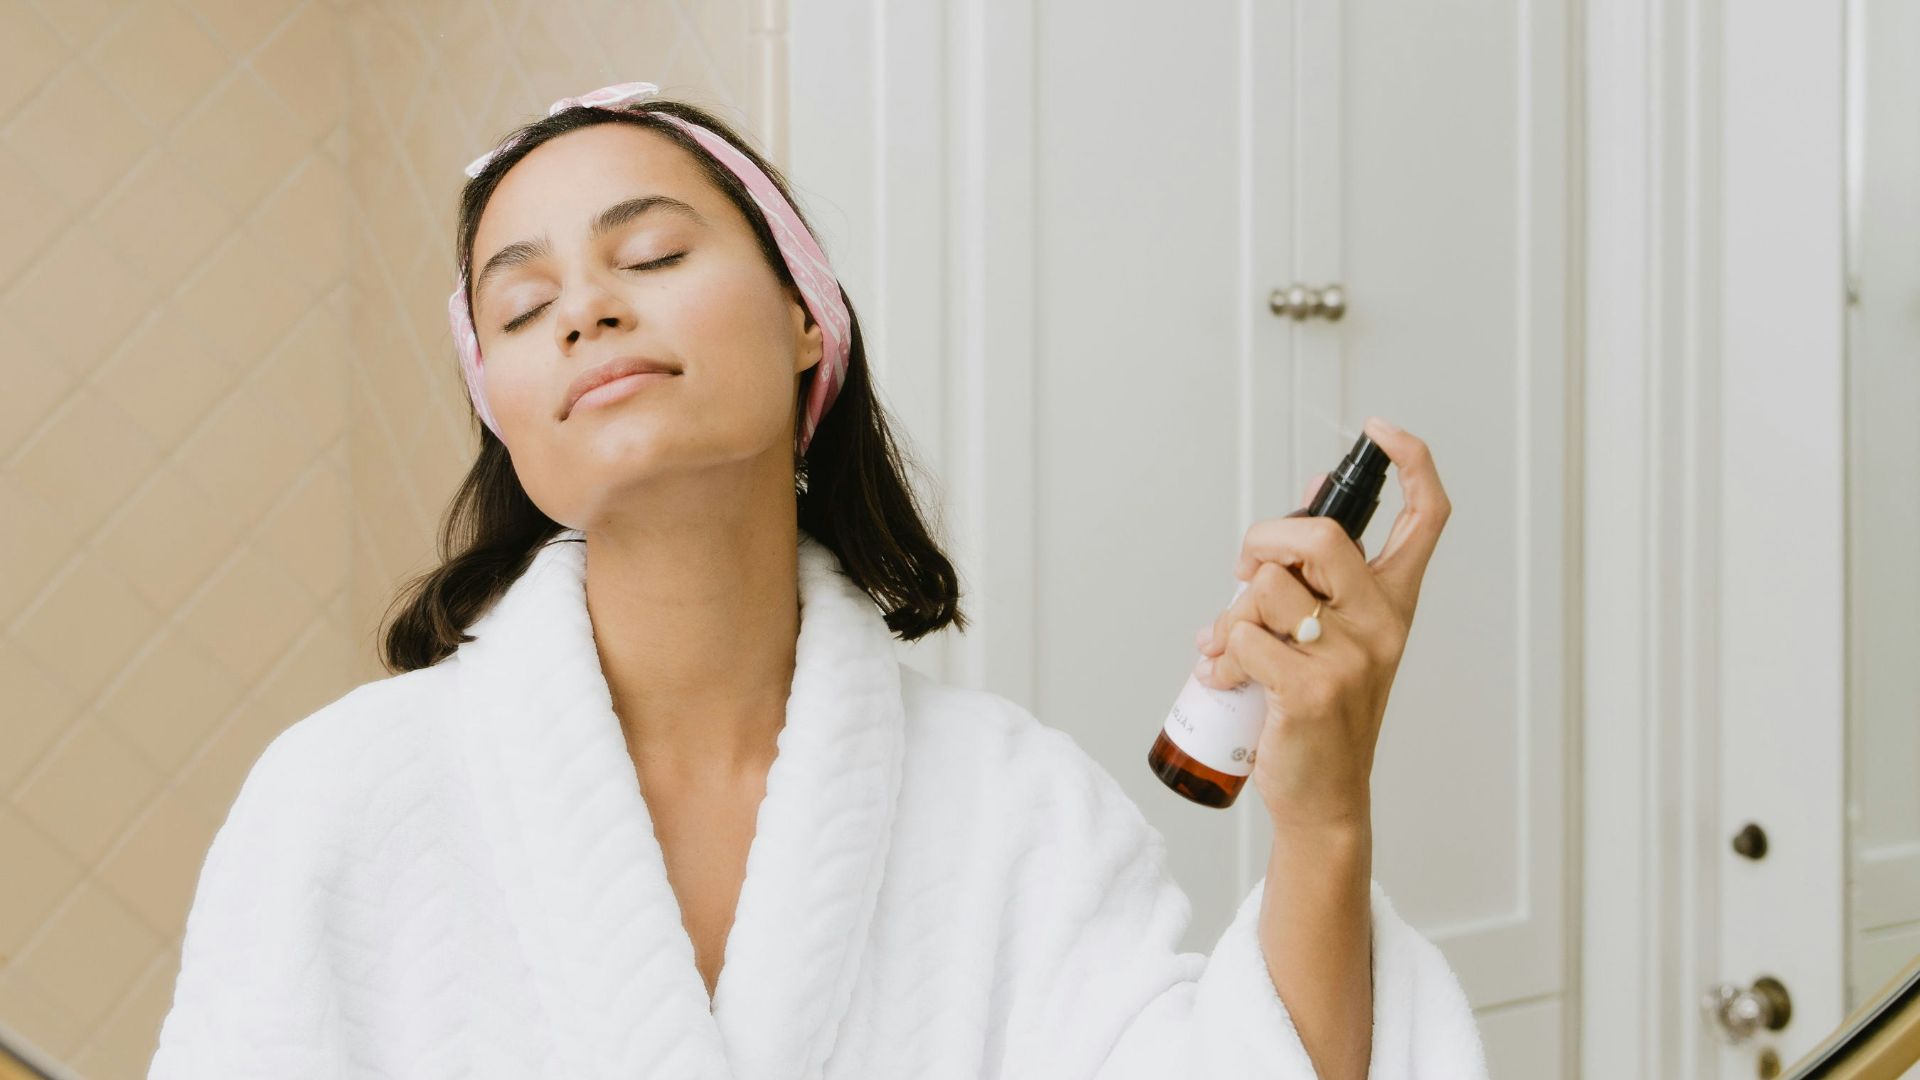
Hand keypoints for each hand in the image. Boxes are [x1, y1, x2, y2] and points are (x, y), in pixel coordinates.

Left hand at [1193, 416, 1452, 831]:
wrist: (1322, 798)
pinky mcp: (1310, 689)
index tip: (1380, 430)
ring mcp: (1350, 657)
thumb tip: (1305, 497)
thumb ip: (1318, 574)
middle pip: (1320, 535)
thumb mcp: (1333, 636)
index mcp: (1394, 603)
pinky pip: (1242, 636)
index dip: (1410, 462)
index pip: (1426, 518)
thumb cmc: (1320, 712)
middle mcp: (1382, 624)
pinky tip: (1225, 677)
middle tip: (1245, 575)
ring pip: (1266, 588)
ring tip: (1230, 648)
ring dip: (1231, 614)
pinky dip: (1220, 654)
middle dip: (1263, 541)